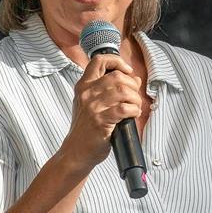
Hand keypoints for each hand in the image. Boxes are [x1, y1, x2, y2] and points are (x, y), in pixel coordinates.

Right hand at [61, 53, 143, 171]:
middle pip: (117, 76)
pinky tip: (132, 115)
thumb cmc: (86, 128)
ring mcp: (93, 107)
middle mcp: (86, 93)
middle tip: (134, 96)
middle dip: (133, 85)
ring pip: (123, 91)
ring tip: (135, 107)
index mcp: (83, 85)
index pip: (99, 61)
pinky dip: (134, 111)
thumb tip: (135, 78)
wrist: (76, 151)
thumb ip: (110, 89)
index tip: (127, 70)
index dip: (117, 61)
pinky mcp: (100, 121)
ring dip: (135, 99)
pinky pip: (125, 109)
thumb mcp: (92, 104)